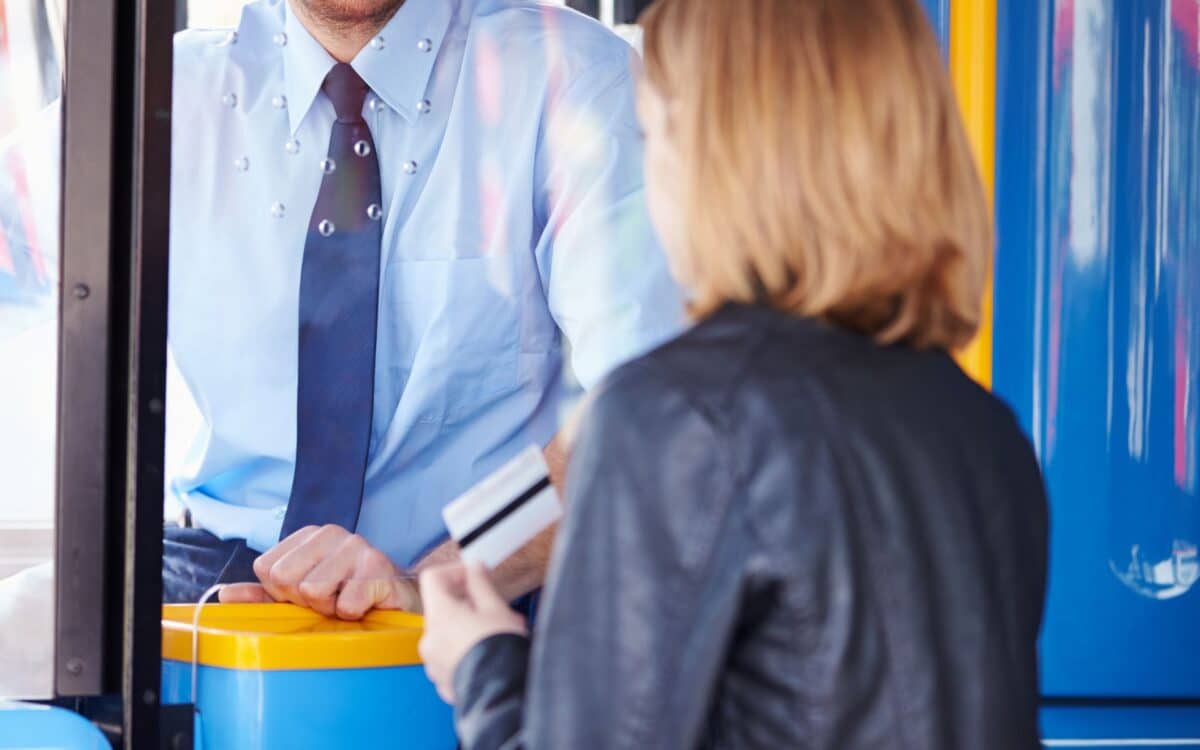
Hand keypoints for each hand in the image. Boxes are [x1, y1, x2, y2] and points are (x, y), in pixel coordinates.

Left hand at [218, 524, 420, 618]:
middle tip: (332, 600)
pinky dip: (353, 615)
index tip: (309, 595)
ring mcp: (357, 546)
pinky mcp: (379, 567)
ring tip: (349, 602)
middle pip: (286, 579)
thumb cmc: (349, 598)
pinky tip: (367, 606)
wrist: (401, 605)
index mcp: (309, 535)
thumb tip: (224, 596)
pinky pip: (345, 604)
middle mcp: (332, 533)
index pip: (267, 568)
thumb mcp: (302, 597)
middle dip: (306, 601)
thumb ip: (264, 595)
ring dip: (331, 610)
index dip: (284, 593)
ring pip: (314, 591)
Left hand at [418, 561, 527, 703]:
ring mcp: (433, 662)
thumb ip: (480, 583)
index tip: (472, 575)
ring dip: (467, 626)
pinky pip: (449, 655)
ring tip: (496, 632)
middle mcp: (429, 638)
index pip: (432, 578)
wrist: (501, 693)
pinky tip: (487, 652)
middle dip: (467, 602)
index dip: (453, 571)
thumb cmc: (500, 651)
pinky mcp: (441, 679)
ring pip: (446, 632)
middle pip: (441, 607)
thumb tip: (474, 567)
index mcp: (439, 616)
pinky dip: (464, 648)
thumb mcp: (496, 609)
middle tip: (494, 606)